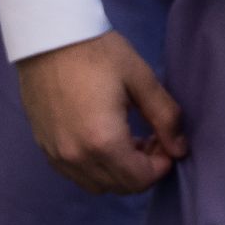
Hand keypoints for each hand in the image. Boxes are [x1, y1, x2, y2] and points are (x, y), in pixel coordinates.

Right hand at [13, 30, 186, 193]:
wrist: (48, 37)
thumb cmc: (98, 53)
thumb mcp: (141, 80)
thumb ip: (165, 117)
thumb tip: (180, 149)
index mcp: (102, 142)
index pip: (139, 179)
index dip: (161, 167)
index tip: (168, 143)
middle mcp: (76, 157)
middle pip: (118, 186)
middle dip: (142, 170)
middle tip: (153, 139)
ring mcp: (56, 155)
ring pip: (96, 184)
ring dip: (118, 171)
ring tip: (130, 139)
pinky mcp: (44, 147)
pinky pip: (75, 173)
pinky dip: (95, 166)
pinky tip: (103, 138)